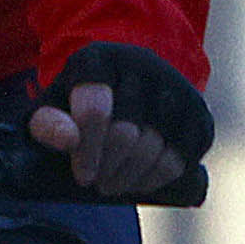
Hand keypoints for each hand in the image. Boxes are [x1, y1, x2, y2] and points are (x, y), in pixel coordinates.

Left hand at [26, 56, 201, 199]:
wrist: (124, 89)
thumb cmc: (78, 106)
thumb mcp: (52, 109)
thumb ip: (46, 124)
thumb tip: (68, 140)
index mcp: (98, 58)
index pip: (95, 111)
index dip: (87, 152)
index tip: (82, 176)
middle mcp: (141, 62)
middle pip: (126, 134)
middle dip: (109, 168)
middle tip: (99, 184)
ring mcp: (175, 85)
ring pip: (157, 148)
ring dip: (133, 177)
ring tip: (116, 185)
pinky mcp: (197, 110)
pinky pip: (185, 156)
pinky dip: (162, 176)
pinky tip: (143, 181)